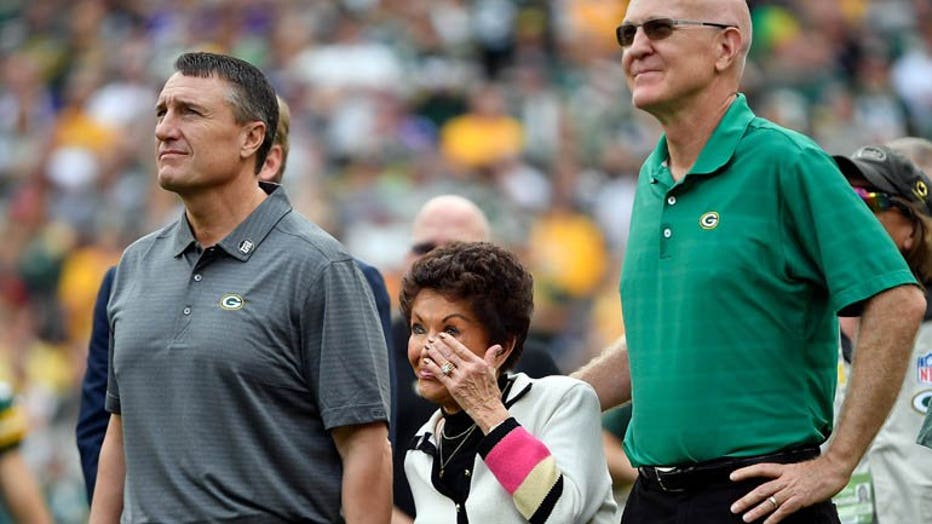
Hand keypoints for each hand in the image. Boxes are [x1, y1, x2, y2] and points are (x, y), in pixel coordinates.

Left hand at [422, 333, 508, 431]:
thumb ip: (491, 358)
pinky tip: (427, 362)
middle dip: (439, 345)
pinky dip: (433, 367)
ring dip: (434, 354)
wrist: (488, 409)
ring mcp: (460, 378)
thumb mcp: (493, 372)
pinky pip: (440, 375)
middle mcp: (468, 369)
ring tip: (428, 348)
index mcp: (477, 363)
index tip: (442, 336)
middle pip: (450, 354)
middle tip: (431, 340)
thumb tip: (497, 347)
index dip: (449, 341)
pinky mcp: (453, 388)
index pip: (460, 349)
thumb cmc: (491, 392)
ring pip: (444, 362)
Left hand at [728, 455, 848, 522]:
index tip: (731, 476)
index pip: (760, 469)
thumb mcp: (798, 469)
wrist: (834, 469)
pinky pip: (784, 510)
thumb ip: (787, 478)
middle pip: (761, 490)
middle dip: (746, 500)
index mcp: (783, 470)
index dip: (745, 472)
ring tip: (745, 518)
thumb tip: (780, 485)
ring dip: (757, 511)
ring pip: (770, 501)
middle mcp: (785, 479)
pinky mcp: (800, 500)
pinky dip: (774, 518)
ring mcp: (792, 490)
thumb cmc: (819, 469)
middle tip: (734, 508)